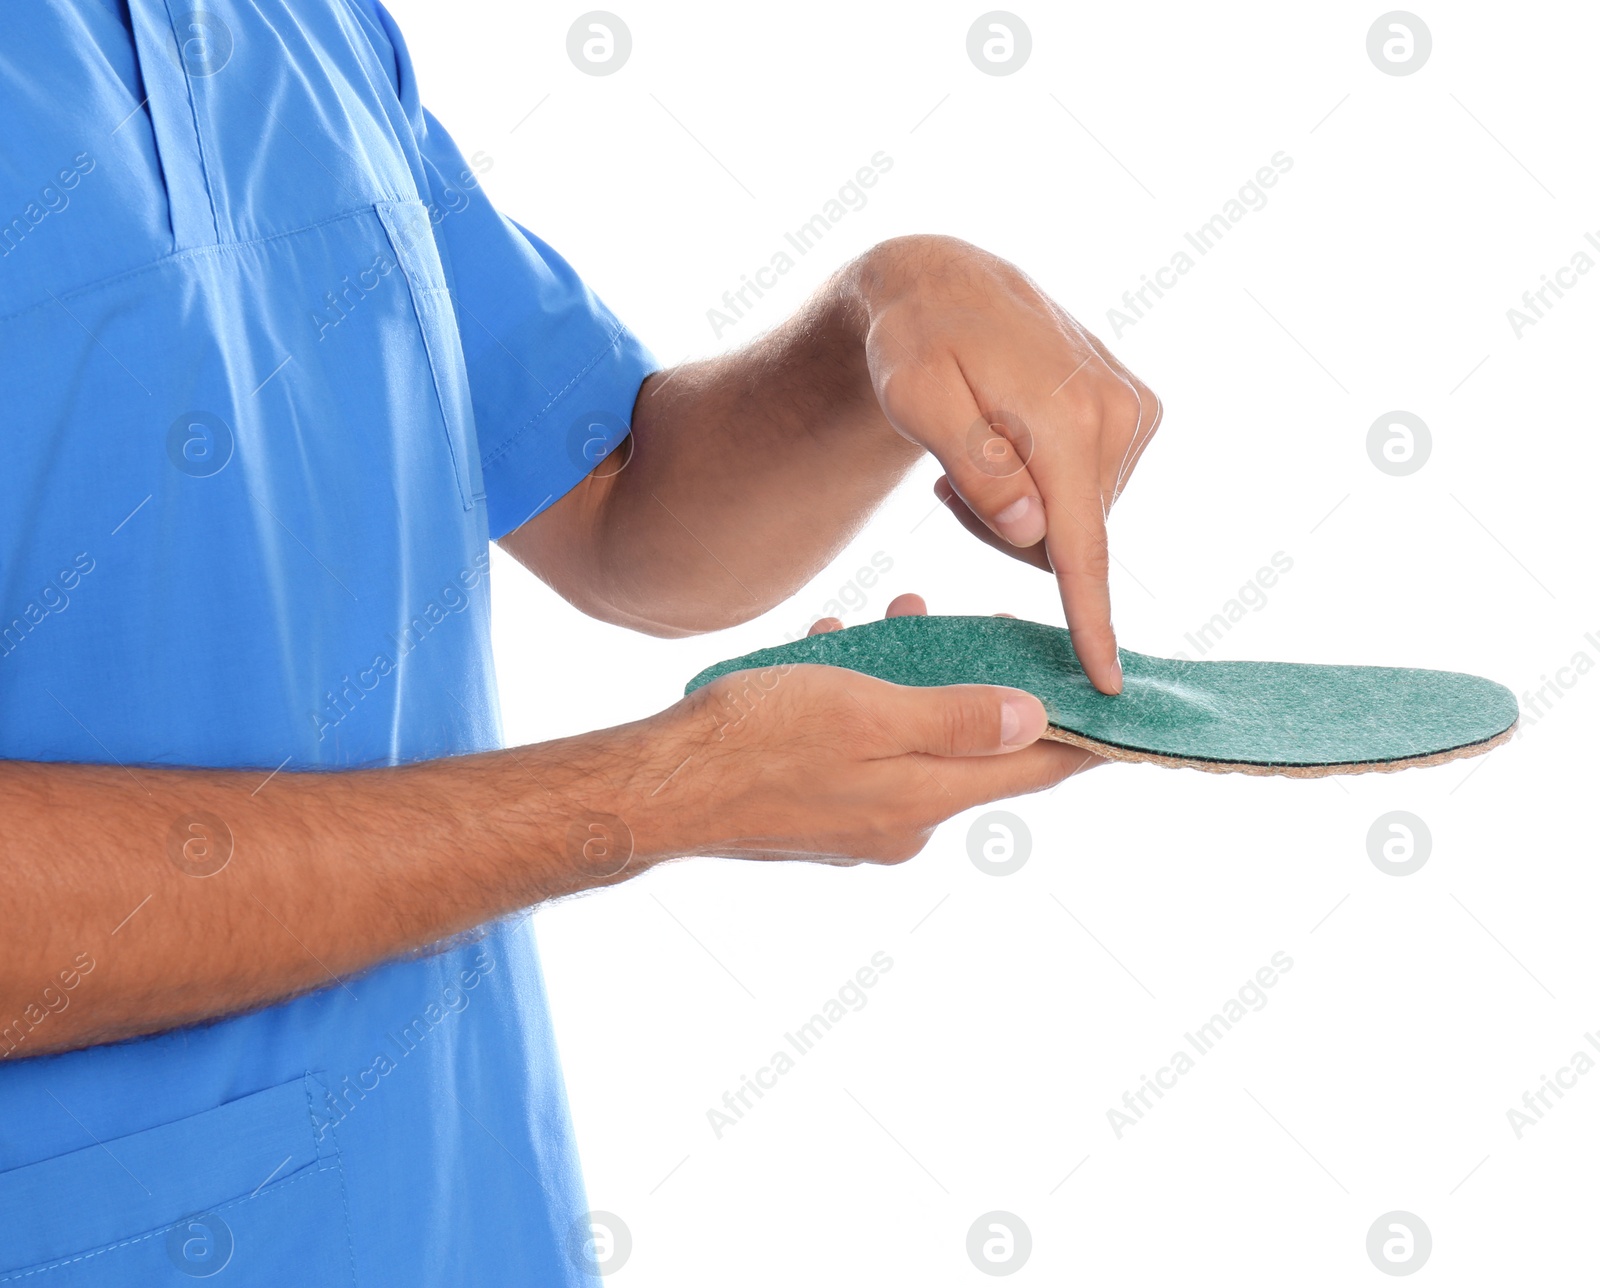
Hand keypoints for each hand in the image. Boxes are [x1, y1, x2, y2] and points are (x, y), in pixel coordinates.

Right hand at [633, 595, 1098, 865]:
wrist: (657, 788)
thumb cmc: (756, 741)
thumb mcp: (866, 711)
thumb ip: (955, 719)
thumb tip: (1032, 720)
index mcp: (926, 801)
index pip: (1034, 771)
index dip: (1085, 738)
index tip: (1127, 714)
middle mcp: (902, 823)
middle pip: (973, 751)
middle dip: (978, 683)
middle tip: (978, 627)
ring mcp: (858, 825)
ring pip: (912, 741)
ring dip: (910, 681)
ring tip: (891, 622)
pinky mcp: (818, 814)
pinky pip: (865, 752)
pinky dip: (861, 703)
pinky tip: (831, 654)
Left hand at [851, 235, 1162, 693]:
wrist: (945, 283)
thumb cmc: (916, 343)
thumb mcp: (919, 401)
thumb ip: (977, 469)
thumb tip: (1032, 532)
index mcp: (1069, 419)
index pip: (1081, 545)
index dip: (1090, 620)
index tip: (1105, 682)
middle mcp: (1119, 414)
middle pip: (1069, 541)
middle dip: (1008, 536)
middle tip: (952, 484)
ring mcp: (1134, 411)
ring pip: (1078, 522)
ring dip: (1022, 512)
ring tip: (974, 453)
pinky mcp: (1135, 411)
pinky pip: (1088, 493)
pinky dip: (1044, 489)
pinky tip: (1007, 444)